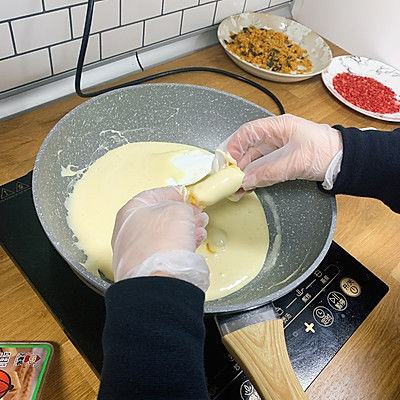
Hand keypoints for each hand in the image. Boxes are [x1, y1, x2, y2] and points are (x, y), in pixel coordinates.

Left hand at [111, 187, 209, 290]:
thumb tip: (185, 212)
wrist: (157, 280)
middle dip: (180, 214)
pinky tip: (191, 245)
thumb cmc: (161, 243)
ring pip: (163, 236)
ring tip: (198, 229)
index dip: (172, 193)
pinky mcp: (145, 269)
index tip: (183, 195)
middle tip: (195, 213)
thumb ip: (181, 206)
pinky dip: (178, 247)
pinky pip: (164, 252)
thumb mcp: (179, 210)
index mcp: (130, 212)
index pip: (152, 195)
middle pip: (158, 217)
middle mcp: (128, 233)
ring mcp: (135, 253)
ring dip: (183, 230)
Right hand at [218, 114, 341, 189]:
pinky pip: (262, 168)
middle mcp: (274, 136)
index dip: (234, 146)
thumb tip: (246, 180)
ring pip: (253, 160)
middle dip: (237, 165)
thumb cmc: (325, 151)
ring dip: (244, 174)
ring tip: (236, 188)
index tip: (228, 162)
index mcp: (278, 127)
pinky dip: (253, 178)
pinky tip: (247, 187)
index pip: (247, 132)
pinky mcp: (281, 161)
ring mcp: (277, 149)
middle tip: (229, 180)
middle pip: (247, 148)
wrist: (344, 161)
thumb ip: (268, 171)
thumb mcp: (295, 162)